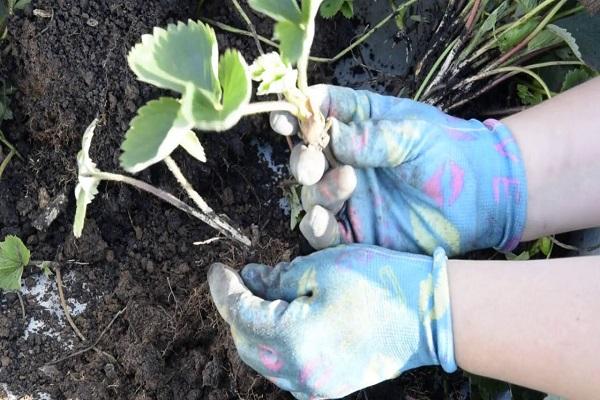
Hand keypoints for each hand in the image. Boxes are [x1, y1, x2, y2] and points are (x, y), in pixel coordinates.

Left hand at [208, 244, 455, 398]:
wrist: (431, 314)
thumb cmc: (380, 282)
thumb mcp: (322, 268)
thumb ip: (277, 277)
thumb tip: (249, 277)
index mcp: (294, 340)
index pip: (240, 314)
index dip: (224, 289)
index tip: (217, 269)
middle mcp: (301, 373)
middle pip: (246, 342)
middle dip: (236, 311)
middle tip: (238, 282)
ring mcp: (317, 387)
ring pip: (264, 360)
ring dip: (254, 330)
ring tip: (260, 298)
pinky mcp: (330, 388)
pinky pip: (287, 372)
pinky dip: (276, 347)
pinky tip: (283, 322)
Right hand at [272, 85, 526, 255]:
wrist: (481, 195)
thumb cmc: (448, 152)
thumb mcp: (411, 134)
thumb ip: (370, 136)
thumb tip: (329, 136)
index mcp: (358, 126)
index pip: (319, 117)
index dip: (298, 117)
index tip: (286, 120)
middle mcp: (347, 162)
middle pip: (308, 159)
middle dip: (304, 160)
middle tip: (314, 163)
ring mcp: (350, 198)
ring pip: (313, 196)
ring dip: (318, 190)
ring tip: (347, 183)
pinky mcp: (357, 232)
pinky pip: (326, 233)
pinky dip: (318, 228)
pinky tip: (323, 221)